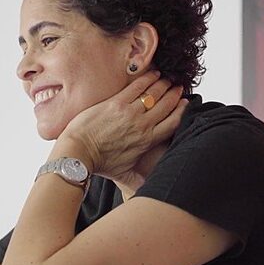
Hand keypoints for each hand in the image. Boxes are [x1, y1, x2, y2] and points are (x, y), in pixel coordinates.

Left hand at [59, 70, 187, 179]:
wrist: (79, 152)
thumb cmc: (99, 163)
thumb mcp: (123, 174)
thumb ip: (137, 180)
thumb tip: (144, 191)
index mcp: (147, 141)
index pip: (173, 122)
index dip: (181, 111)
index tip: (184, 103)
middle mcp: (142, 125)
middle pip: (166, 105)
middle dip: (174, 94)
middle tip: (177, 87)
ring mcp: (130, 112)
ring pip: (155, 93)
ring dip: (164, 84)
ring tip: (168, 80)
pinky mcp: (117, 103)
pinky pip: (138, 86)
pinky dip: (148, 78)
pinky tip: (154, 74)